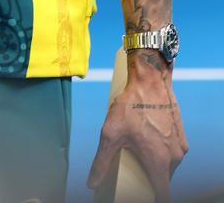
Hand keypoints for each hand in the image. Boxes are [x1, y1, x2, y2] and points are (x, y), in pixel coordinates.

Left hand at [88, 59, 187, 200]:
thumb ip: (102, 161)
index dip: (154, 197)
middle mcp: (174, 157)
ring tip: (139, 150)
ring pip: (168, 164)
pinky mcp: (181, 134)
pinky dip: (162, 149)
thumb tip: (91, 183)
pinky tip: (149, 138)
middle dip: (150, 177)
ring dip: (156, 161)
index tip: (142, 194)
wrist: (150, 80)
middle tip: (134, 166)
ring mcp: (179, 145)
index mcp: (158, 161)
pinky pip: (172, 150)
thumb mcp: (110, 134)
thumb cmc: (131, 106)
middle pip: (163, 178)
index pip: (162, 194)